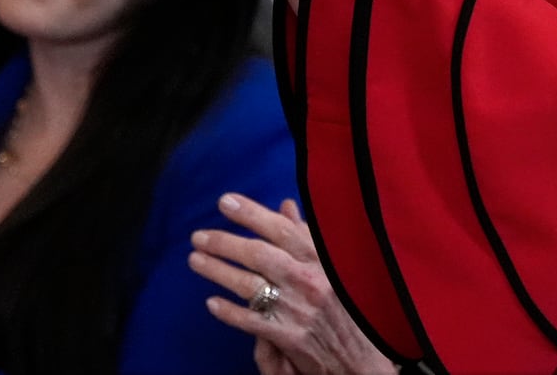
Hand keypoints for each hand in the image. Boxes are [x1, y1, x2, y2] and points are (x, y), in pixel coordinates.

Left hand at [189, 194, 396, 374]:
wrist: (360, 353)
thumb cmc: (347, 301)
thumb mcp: (334, 262)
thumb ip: (306, 234)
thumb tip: (285, 206)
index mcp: (322, 257)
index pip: (281, 229)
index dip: (251, 213)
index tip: (225, 202)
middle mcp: (309, 279)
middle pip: (258, 254)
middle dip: (224, 242)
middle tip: (199, 235)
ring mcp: (297, 308)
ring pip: (249, 285)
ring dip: (217, 270)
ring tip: (195, 259)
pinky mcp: (288, 336)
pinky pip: (250, 321)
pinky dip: (229, 312)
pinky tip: (211, 303)